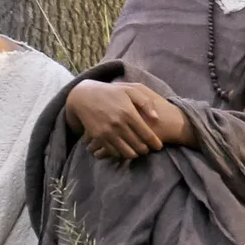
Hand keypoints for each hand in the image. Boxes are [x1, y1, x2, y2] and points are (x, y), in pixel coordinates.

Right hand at [66, 77, 189, 159]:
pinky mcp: (98, 137)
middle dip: (145, 150)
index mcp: (129, 113)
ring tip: (137, 151)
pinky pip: (112, 151)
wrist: (85, 96)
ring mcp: (107, 132)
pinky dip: (120, 154)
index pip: (146, 134)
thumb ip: (146, 102)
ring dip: (134, 154)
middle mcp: (118, 124)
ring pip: (126, 152)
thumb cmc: (111, 92)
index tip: (158, 146)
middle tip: (148, 149)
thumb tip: (156, 118)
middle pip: (137, 145)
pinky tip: (124, 150)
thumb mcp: (130, 90)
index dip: (155, 143)